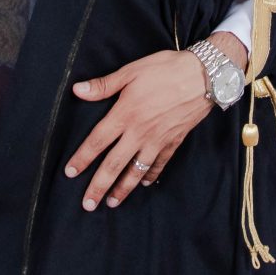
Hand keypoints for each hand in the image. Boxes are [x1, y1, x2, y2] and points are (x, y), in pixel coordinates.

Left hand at [66, 41, 238, 210]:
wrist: (205, 76)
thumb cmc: (166, 69)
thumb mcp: (132, 71)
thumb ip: (104, 85)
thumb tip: (78, 90)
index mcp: (125, 114)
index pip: (97, 141)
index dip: (82, 158)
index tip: (70, 173)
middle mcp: (139, 132)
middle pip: (114, 164)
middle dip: (99, 186)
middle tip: (88, 204)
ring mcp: (158, 140)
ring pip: (136, 171)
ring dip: (123, 189)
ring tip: (112, 203)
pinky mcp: (174, 142)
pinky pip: (159, 164)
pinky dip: (150, 175)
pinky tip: (144, 184)